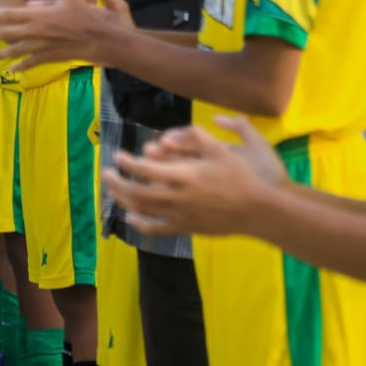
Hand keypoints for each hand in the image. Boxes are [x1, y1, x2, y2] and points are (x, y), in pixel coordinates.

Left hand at [0, 0, 121, 68]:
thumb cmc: (87, 15)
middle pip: (8, 34)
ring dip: (1, 54)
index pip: (10, 14)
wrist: (102, 39)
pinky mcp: (49, 57)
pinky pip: (32, 62)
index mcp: (39, 15)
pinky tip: (13, 70)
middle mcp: (36, 31)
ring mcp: (41, 46)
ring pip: (16, 51)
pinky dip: (22, 66)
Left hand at [102, 115, 283, 235]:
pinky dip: (140, 224)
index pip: (145, 170)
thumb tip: (168, 136)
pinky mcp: (187, 228)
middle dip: (117, 182)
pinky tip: (130, 217)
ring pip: (144, 210)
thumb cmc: (241, 177)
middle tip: (106, 173)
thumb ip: (195, 137)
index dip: (127, 163)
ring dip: (124, 200)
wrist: (259, 210)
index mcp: (185, 176)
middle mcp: (178, 197)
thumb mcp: (220, 149)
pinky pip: (158, 229)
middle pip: (137, 191)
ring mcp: (181, 215)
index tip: (117, 155)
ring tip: (113, 190)